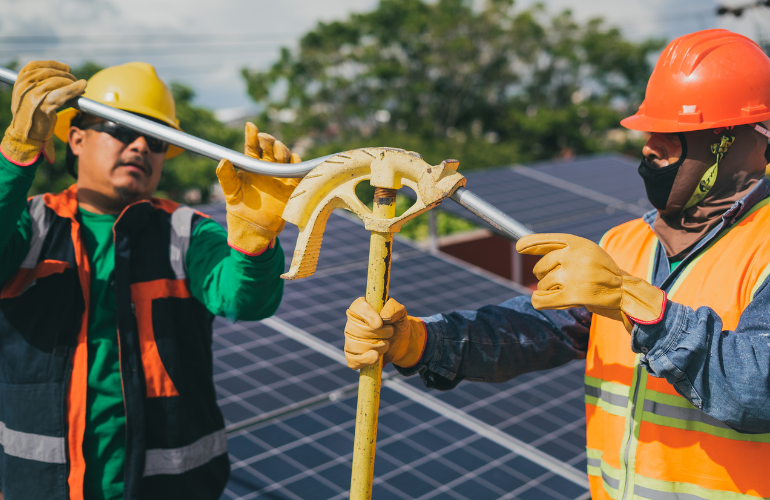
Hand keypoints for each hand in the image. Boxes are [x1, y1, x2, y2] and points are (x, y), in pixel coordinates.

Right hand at [1, 61, 85, 164]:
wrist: (25, 137)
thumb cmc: (30, 119)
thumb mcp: (27, 99)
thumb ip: (37, 87)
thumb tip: (62, 78)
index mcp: (19, 83)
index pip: (34, 65)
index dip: (53, 64)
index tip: (66, 68)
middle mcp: (24, 87)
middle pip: (49, 72)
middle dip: (66, 75)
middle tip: (77, 81)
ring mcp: (33, 95)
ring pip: (57, 81)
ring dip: (72, 83)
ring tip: (81, 87)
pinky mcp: (44, 105)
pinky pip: (63, 93)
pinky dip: (75, 89)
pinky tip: (83, 87)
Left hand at [216, 122, 301, 253]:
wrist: (254, 228)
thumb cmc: (240, 209)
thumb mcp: (230, 192)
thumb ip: (226, 176)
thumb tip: (223, 160)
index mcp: (251, 165)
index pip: (252, 146)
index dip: (252, 135)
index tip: (251, 127)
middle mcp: (266, 167)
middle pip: (270, 147)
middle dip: (269, 141)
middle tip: (265, 140)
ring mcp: (279, 176)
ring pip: (284, 156)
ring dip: (282, 150)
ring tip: (278, 151)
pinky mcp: (291, 186)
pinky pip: (296, 171)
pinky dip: (296, 164)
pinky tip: (293, 160)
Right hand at [344, 297, 426, 369]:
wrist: (401, 341)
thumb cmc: (397, 324)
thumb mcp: (401, 313)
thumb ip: (394, 308)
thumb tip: (384, 317)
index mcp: (361, 307)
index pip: (358, 308)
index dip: (369, 316)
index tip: (380, 324)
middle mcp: (352, 322)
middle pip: (359, 329)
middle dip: (380, 334)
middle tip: (390, 332)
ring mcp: (350, 339)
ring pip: (356, 345)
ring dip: (377, 347)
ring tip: (387, 344)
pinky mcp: (352, 355)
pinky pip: (352, 360)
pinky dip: (365, 360)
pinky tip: (376, 357)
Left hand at [516, 233, 665, 332]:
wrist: (627, 294)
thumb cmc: (603, 275)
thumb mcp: (588, 254)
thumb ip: (564, 251)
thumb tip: (528, 246)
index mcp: (579, 243)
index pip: (548, 240)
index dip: (531, 243)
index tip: (519, 247)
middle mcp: (574, 256)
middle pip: (541, 266)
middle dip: (544, 276)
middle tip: (559, 281)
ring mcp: (573, 276)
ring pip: (542, 284)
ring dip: (548, 290)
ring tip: (566, 292)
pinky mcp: (573, 296)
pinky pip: (543, 299)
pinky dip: (539, 302)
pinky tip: (540, 301)